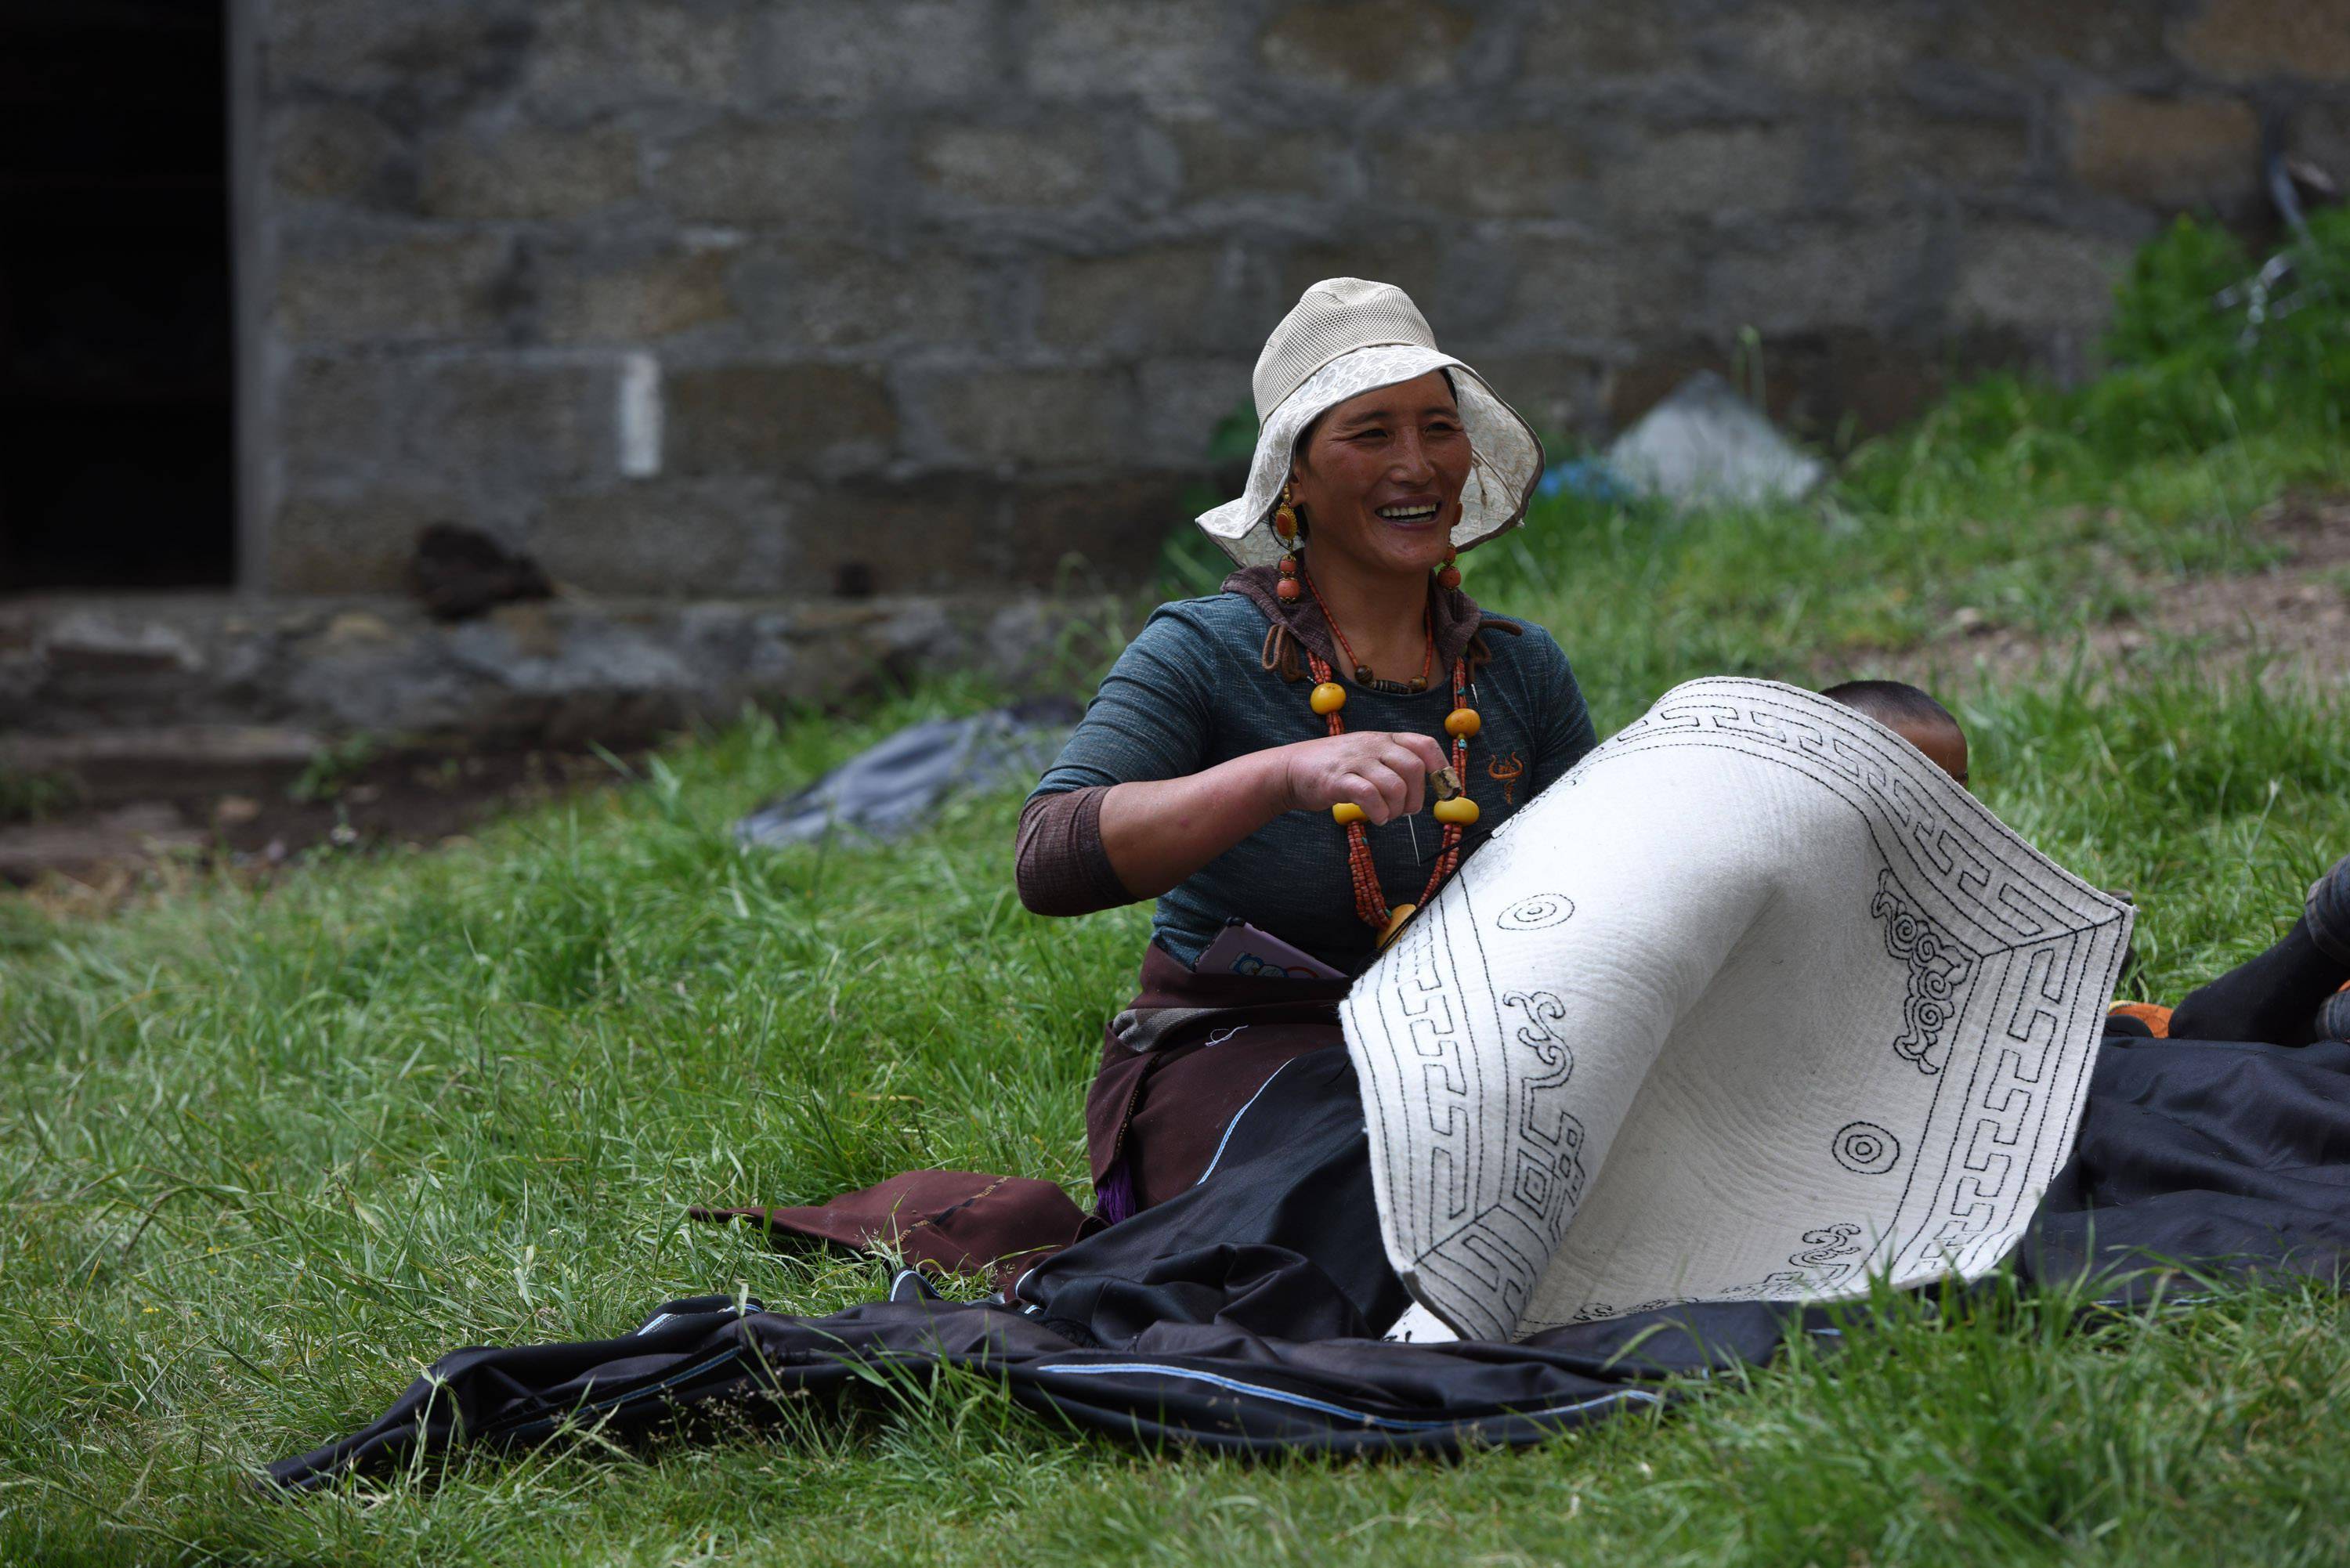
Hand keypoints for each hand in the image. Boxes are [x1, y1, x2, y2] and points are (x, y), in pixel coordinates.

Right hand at [1277, 732, 1447, 824]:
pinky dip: (1378, 812)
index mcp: (1384, 739)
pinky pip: (1369, 796)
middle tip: (1404, 810)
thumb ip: (1394, 765)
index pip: (1424, 745)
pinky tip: (1374, 817)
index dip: (1441, 768)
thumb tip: (1428, 788)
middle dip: (1416, 797)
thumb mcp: (1368, 756)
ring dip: (1396, 808)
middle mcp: (1372, 745)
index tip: (1445, 790)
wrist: (1292, 769)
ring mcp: (1355, 761)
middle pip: (1414, 768)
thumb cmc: (1336, 767)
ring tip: (1385, 815)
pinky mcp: (1338, 779)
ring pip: (1395, 785)